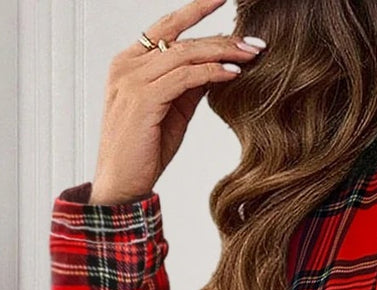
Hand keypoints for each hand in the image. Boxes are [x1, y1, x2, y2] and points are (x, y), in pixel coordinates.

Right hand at [87, 0, 266, 205]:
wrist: (122, 184)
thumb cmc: (145, 151)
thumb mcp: (173, 111)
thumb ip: (189, 86)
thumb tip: (218, 68)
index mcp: (129, 62)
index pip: (166, 27)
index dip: (195, 11)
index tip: (224, 1)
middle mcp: (127, 64)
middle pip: (181, 39)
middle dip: (221, 37)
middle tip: (254, 40)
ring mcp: (132, 79)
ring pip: (185, 54)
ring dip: (223, 53)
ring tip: (252, 54)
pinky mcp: (143, 98)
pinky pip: (184, 77)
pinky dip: (212, 73)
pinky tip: (234, 74)